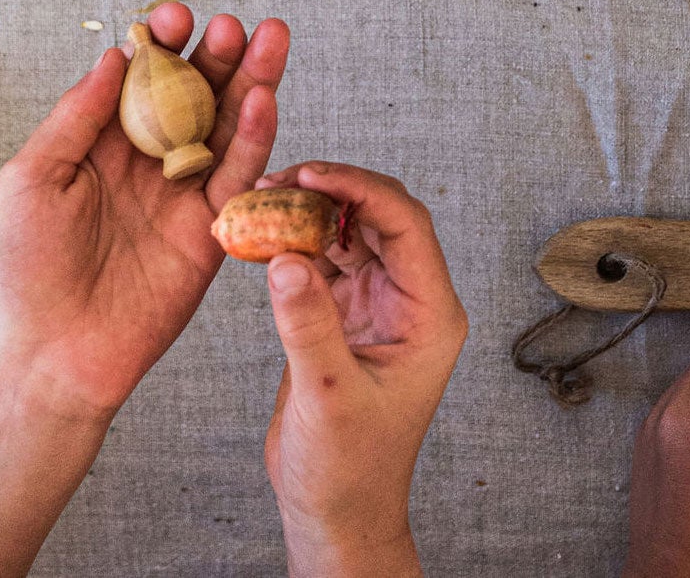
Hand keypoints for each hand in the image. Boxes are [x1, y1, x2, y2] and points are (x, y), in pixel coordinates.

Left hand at [0, 1, 290, 419]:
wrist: (45, 356)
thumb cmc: (21, 270)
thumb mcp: (31, 176)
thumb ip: (78, 115)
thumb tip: (113, 56)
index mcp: (103, 143)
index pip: (143, 79)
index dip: (163, 45)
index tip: (176, 17)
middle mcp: (149, 162)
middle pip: (195, 95)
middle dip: (216, 56)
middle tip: (233, 24)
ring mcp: (182, 197)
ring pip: (227, 128)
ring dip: (251, 83)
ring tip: (269, 40)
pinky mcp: (211, 234)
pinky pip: (239, 179)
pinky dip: (256, 139)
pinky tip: (265, 100)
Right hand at [257, 162, 467, 577]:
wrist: (335, 515)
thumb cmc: (348, 471)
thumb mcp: (328, 397)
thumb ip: (309, 326)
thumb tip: (286, 259)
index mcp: (429, 315)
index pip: (406, 226)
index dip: (360, 190)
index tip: (311, 175)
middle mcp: (408, 300)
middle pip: (377, 216)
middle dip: (330, 190)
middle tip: (280, 179)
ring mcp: (376, 303)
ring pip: (346, 230)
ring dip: (306, 211)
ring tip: (262, 198)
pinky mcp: (341, 312)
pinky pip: (319, 256)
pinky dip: (291, 239)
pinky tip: (259, 233)